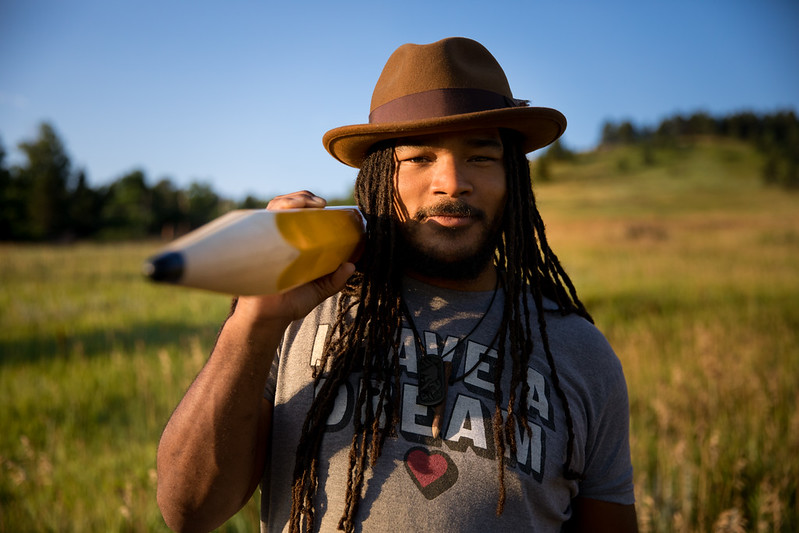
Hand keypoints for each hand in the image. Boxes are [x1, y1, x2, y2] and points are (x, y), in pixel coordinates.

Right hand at [233, 191, 355, 326]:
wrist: (268, 318)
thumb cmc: (290, 302)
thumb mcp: (319, 289)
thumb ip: (334, 279)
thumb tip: (351, 266)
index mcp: (292, 242)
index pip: (298, 212)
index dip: (310, 202)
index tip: (326, 206)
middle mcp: (277, 237)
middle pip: (286, 204)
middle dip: (303, 197)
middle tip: (321, 203)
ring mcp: (264, 239)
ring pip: (273, 207)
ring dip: (290, 200)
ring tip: (307, 203)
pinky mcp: (254, 245)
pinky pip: (259, 222)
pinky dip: (273, 213)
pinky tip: (285, 212)